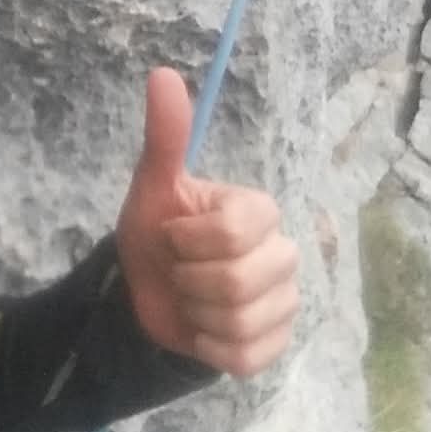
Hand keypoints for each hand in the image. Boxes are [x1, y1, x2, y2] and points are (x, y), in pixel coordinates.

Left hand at [115, 67, 299, 375]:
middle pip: (238, 281)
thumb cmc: (155, 238)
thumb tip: (161, 74)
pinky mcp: (275, 344)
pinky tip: (201, 331)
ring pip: (241, 321)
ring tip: (190, 300)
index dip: (190, 240)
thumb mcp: (153, 188)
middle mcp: (284, 253)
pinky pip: (246, 357)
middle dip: (189, 280)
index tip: (174, 238)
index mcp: (259, 211)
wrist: (144, 296)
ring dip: (196, 314)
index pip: (236, 230)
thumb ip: (165, 137)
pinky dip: (209, 348)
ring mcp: (286, 302)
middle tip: (180, 273)